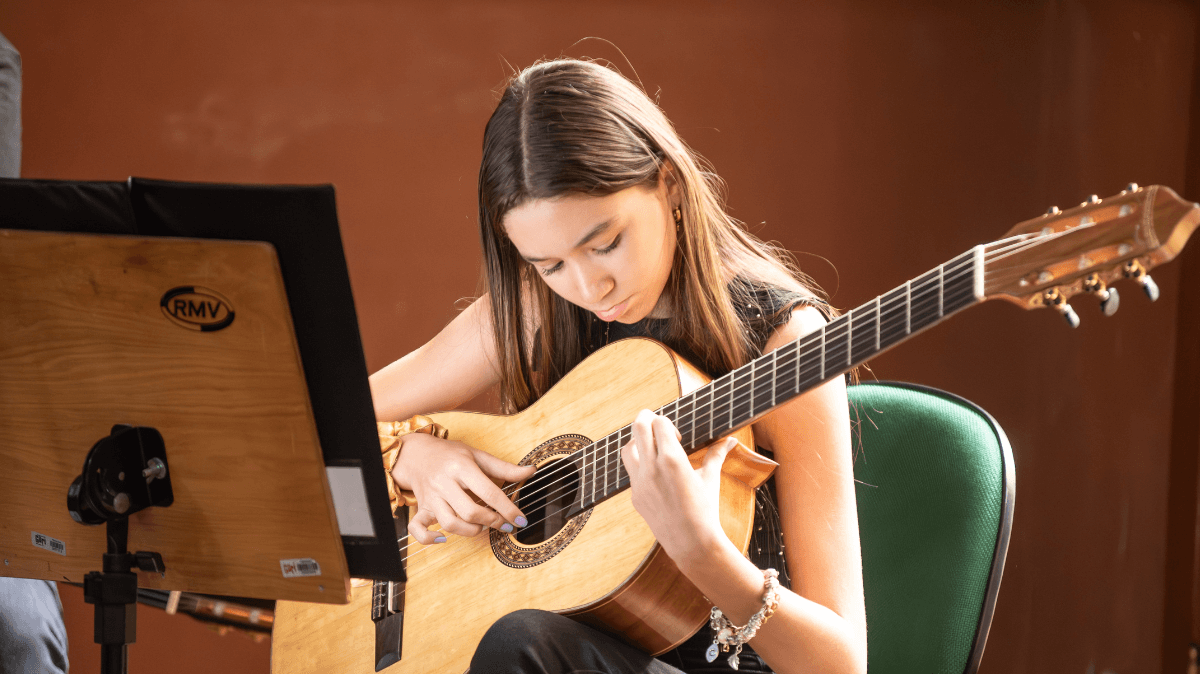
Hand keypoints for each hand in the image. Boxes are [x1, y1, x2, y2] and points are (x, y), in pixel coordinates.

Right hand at [391, 433, 535, 544]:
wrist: (417, 454)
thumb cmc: (451, 455)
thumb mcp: (478, 456)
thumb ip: (504, 468)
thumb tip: (531, 471)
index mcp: (461, 467)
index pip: (489, 492)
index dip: (508, 509)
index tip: (521, 520)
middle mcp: (444, 482)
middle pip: (470, 511)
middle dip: (491, 521)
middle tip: (503, 523)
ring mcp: (431, 497)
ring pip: (449, 523)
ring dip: (470, 531)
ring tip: (481, 526)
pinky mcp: (421, 508)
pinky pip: (417, 528)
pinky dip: (429, 539)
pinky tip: (444, 539)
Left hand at [620, 409, 737, 565]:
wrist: (692, 544)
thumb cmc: (706, 511)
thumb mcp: (711, 479)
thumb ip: (717, 455)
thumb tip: (730, 439)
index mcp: (672, 460)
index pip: (659, 423)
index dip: (666, 422)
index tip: (677, 435)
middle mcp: (652, 468)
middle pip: (638, 427)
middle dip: (647, 419)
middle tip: (658, 428)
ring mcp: (640, 483)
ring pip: (628, 448)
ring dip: (638, 442)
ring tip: (654, 450)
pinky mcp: (635, 496)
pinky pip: (631, 472)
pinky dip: (640, 465)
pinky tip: (655, 473)